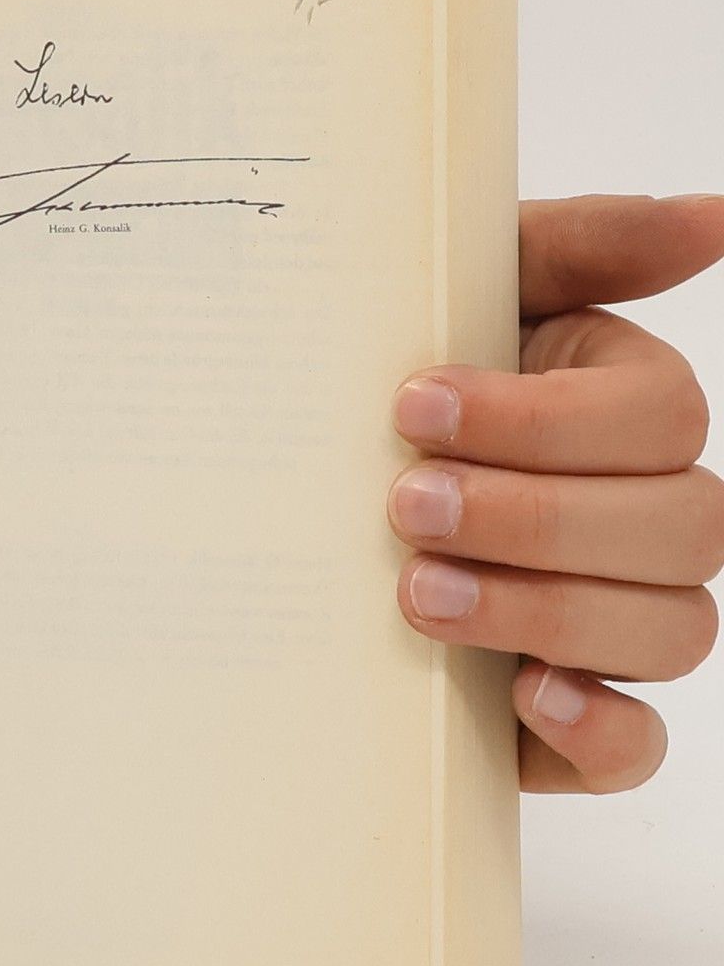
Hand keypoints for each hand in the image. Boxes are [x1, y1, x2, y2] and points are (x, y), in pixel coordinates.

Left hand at [390, 194, 723, 792]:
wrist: (285, 485)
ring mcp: (614, 621)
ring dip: (545, 610)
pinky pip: (637, 747)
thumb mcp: (458, 293)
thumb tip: (713, 217)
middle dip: (535, 517)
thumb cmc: (375, 379)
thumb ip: (579, 246)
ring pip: (670, 629)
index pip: (658, 418)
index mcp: (622, 408)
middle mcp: (643, 517)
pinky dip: (598, 731)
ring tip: (414, 594)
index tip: (409, 409)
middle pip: (681, 527)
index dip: (542, 421)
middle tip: (404, 508)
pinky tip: (528, 694)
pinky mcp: (566, 716)